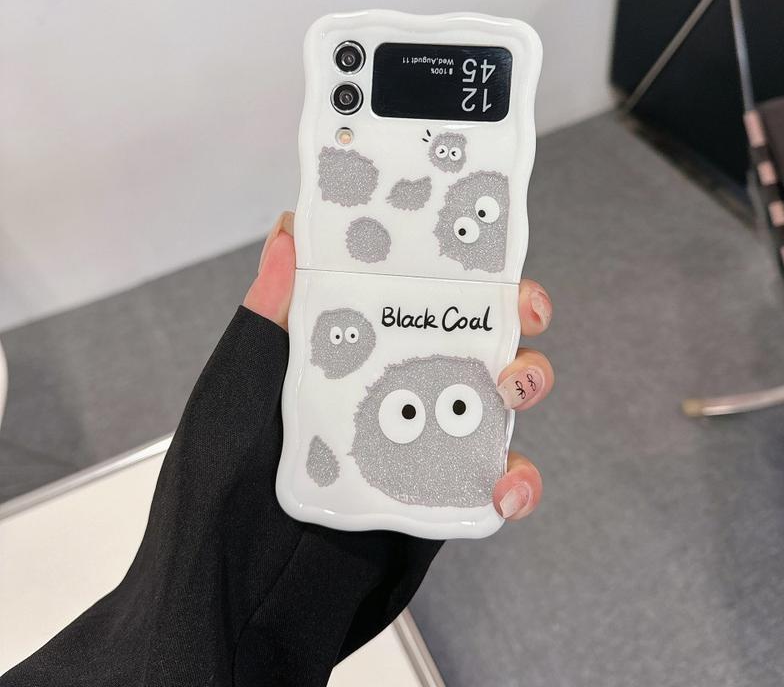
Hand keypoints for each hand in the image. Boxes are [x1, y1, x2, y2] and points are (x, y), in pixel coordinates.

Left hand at [245, 211, 552, 523]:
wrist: (241, 577)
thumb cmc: (230, 473)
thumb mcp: (243, 380)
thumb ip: (269, 311)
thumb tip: (288, 232)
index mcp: (362, 346)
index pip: (420, 290)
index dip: (461, 264)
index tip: (484, 247)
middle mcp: (401, 382)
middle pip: (477, 331)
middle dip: (517, 311)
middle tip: (524, 310)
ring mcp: (426, 433)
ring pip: (500, 397)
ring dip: (527, 381)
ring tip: (514, 388)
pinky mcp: (443, 490)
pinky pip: (498, 480)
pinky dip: (519, 482)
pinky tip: (504, 487)